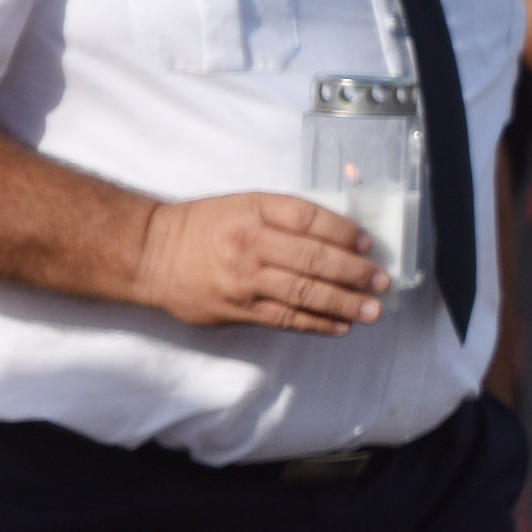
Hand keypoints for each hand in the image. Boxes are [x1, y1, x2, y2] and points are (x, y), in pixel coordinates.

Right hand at [131, 192, 387, 335]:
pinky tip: (341, 326)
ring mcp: (243, 280)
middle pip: (313, 259)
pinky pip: (284, 319)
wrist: (150, 254)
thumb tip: (342, 236)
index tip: (367, 243)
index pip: (310, 219)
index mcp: (255, 211)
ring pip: (303, 293)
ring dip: (344, 304)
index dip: (343, 232)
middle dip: (354, 273)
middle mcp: (250, 244)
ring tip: (372, 310)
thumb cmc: (205, 226)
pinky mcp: (236, 310)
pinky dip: (316, 324)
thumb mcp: (244, 205)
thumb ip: (287, 217)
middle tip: (381, 282)